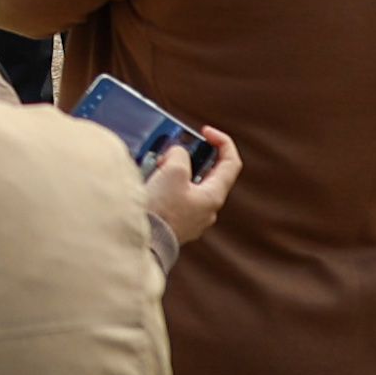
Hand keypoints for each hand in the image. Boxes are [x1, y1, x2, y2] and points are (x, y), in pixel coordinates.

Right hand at [139, 124, 240, 251]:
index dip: (222, 142)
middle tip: (169, 152)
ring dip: (172, 172)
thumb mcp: (173, 171)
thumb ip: (179, 155)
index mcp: (213, 195)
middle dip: (188, 158)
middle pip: (205, 173)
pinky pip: (173, 198)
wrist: (144, 242)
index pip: (231, 162)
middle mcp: (206, 209)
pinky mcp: (175, 224)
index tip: (205, 132)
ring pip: (186, 186)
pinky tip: (148, 183)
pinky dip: (163, 186)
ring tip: (154, 167)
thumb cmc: (162, 210)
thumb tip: (176, 155)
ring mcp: (191, 219)